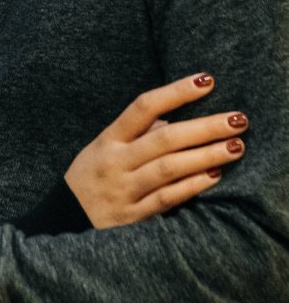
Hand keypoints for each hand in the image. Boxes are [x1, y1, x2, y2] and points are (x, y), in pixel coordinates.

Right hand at [65, 72, 247, 227]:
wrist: (64, 222)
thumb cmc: (91, 177)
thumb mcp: (103, 148)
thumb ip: (136, 132)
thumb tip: (172, 117)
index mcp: (109, 139)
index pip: (143, 107)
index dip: (176, 92)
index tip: (207, 80)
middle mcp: (116, 162)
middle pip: (164, 138)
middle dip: (205, 127)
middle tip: (238, 119)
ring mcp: (125, 190)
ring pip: (169, 168)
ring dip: (205, 156)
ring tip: (235, 146)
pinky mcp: (134, 217)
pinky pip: (167, 198)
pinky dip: (192, 186)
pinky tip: (215, 176)